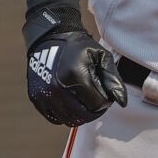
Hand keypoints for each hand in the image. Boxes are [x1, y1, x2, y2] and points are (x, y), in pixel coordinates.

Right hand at [24, 8, 126, 126]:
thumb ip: (113, 79)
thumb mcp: (102, 56)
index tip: (106, 94)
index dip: (106, 102)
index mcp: (75, 76)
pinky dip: (65, 115)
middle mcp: (57, 87)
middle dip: (94, 111)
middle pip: (82, 115)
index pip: (96, 104)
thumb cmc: (79, 47)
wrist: (51, 37)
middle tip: (98, 102)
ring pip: (68, 120)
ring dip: (80, 115)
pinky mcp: (36, 98)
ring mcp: (44, 94)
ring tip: (86, 101)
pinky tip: (72, 104)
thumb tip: (122, 102)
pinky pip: (54, 118)